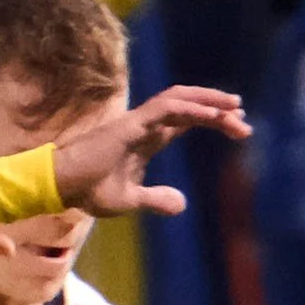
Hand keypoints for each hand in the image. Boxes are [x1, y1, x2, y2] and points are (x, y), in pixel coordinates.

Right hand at [51, 86, 251, 218]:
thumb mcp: (131, 201)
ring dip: (210, 101)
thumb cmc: (88, 191)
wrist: (60, 185)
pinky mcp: (131, 124)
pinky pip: (167, 109)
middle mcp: (145, 125)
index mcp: (146, 139)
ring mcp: (138, 121)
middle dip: (218, 108)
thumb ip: (156, 200)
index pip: (186, 121)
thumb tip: (183, 205)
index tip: (239, 129)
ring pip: (181, 99)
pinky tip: (212, 113)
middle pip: (188, 105)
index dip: (212, 120)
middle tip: (244, 116)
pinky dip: (192, 108)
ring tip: (235, 107)